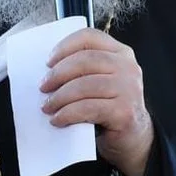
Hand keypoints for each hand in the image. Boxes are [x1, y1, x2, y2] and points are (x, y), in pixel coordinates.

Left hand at [39, 28, 152, 175]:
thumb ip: (82, 69)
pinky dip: (68, 113)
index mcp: (120, 53)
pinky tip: (58, 119)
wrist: (132, 137)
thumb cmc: (109, 106)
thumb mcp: (100, 80)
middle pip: (85, 60)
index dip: (65, 46)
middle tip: (43, 87)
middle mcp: (128, 67)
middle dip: (58, 73)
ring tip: (47, 106)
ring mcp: (129, 89)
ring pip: (85, 85)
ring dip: (60, 96)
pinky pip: (88, 108)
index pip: (90, 37)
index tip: (48, 61)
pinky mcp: (124, 112)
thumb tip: (47, 70)